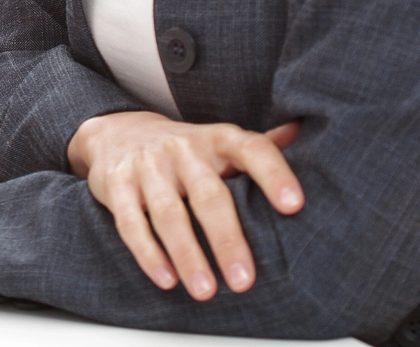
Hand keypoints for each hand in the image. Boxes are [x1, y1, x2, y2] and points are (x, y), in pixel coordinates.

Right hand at [67, 111, 302, 299]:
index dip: (274, 174)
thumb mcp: (220, 141)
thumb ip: (261, 145)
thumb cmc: (183, 150)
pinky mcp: (117, 186)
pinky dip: (148, 254)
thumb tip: (303, 130)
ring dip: (188, 255)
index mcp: (217, 140)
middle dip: (227, 239)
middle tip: (244, 280)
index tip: (294, 205)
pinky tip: (166, 279)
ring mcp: (148, 167)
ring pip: (169, 214)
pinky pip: (132, 223)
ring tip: (205, 290)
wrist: (116, 133)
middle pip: (209, 195)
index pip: (251, 150)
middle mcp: (183, 150)